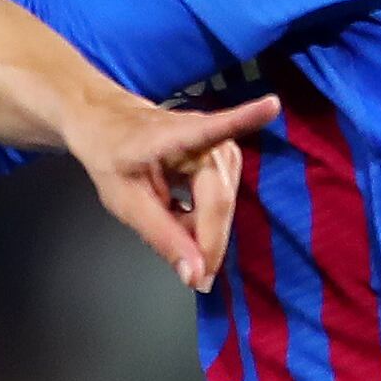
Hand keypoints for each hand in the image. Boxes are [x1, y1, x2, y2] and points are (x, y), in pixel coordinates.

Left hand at [62, 93, 273, 293]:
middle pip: (218, 202)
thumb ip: (163, 237)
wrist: (110, 129)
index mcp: (176, 137)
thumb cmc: (114, 156)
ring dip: (196, 227)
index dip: (245, 119)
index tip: (270, 106)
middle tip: (182, 266)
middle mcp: (207, 139)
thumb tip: (196, 275)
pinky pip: (221, 202)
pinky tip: (179, 215)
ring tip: (165, 216)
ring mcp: (221, 149)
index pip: (215, 129)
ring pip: (220, 207)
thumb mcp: (127, 203)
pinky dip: (200, 219)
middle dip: (201, 239)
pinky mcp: (226, 160)